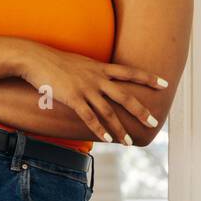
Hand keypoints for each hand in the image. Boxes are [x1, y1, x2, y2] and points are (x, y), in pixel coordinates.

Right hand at [17, 44, 167, 144]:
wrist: (35, 58)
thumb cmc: (55, 61)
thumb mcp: (80, 62)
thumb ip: (93, 71)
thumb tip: (102, 79)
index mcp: (100, 67)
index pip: (130, 72)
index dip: (148, 78)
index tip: (164, 84)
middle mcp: (97, 78)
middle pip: (125, 95)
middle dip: (141, 110)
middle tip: (153, 122)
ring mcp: (85, 88)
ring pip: (109, 111)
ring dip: (120, 129)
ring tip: (130, 142)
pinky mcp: (73, 98)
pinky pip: (89, 117)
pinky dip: (100, 130)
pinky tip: (108, 139)